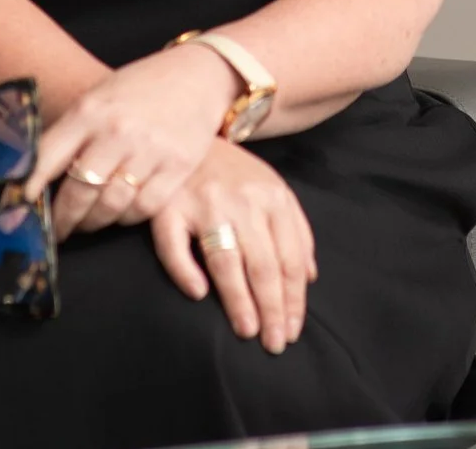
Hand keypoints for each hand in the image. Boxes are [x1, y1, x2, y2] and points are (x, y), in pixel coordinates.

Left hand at [25, 42, 240, 238]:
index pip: (47, 158)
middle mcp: (117, 131)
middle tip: (57, 229)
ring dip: (94, 221)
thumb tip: (33, 175)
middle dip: (63, 218)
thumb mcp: (99, 98)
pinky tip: (122, 212)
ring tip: (88, 222)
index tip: (19, 208)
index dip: (28, 189)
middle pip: (79, 191)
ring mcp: (150, 150)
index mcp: (90, 111)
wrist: (198, 75)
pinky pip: (144, 208)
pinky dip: (128, 217)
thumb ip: (71, 133)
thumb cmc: (140, 88)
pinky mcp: (178, 167)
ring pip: (111, 206)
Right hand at [150, 140, 317, 352]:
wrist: (187, 132)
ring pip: (225, 259)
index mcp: (272, 197)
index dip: (293, 299)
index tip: (291, 330)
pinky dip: (185, 270)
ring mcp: (203, 203)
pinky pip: (173, 245)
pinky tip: (197, 293)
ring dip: (238, 299)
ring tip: (247, 330)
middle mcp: (241, 200)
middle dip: (271, 308)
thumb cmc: (232, 172)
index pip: (288, 258)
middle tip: (273, 343)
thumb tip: (310, 277)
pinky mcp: (166, 207)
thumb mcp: (273, 189)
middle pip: (262, 263)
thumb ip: (296, 230)